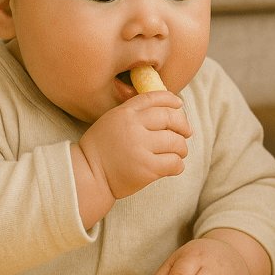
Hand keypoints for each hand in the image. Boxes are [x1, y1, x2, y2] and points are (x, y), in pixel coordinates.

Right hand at [76, 90, 190, 199]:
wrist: (88, 176)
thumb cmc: (101, 150)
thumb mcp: (111, 121)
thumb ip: (133, 113)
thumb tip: (168, 108)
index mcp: (124, 113)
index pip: (154, 98)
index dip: (171, 100)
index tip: (179, 106)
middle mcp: (133, 127)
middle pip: (170, 118)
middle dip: (183, 125)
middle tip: (186, 133)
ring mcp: (140, 148)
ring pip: (176, 142)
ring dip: (182, 148)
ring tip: (179, 152)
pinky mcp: (147, 168)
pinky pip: (174, 163)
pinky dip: (178, 165)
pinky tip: (174, 166)